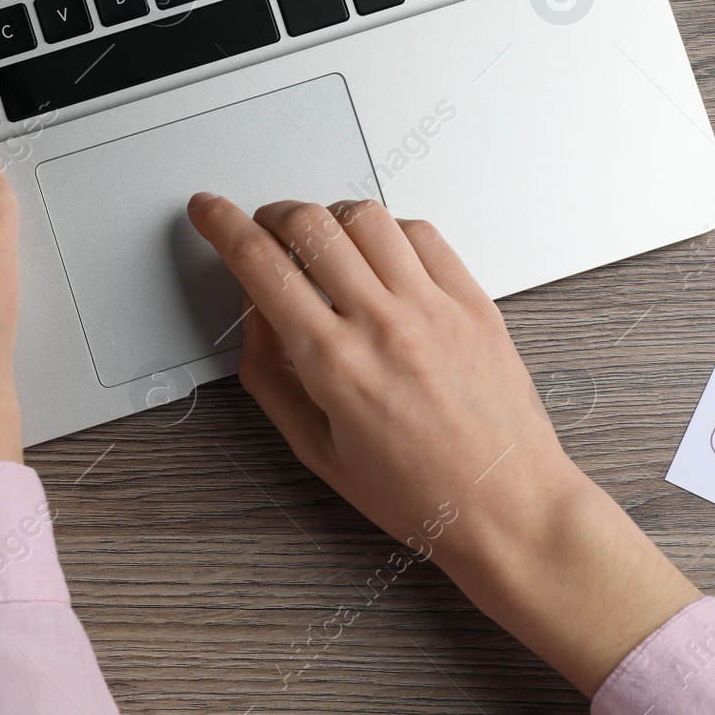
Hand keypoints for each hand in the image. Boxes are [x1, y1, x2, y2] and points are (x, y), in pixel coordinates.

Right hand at [186, 195, 698, 693]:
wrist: (506, 504)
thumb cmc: (419, 493)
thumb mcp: (317, 451)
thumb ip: (272, 377)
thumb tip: (253, 313)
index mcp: (335, 365)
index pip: (261, 265)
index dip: (222, 226)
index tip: (209, 210)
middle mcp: (383, 324)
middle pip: (309, 225)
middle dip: (271, 215)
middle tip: (263, 230)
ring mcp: (433, 306)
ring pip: (365, 216)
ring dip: (329, 217)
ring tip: (324, 244)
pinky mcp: (473, 299)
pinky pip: (421, 233)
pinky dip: (389, 231)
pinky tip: (382, 258)